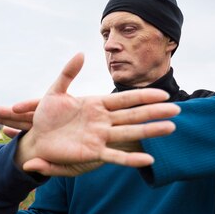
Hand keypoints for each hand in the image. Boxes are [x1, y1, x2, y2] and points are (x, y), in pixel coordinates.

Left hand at [14, 53, 179, 175]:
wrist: (37, 138)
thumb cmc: (46, 115)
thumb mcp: (55, 92)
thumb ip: (68, 73)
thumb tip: (81, 53)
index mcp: (96, 105)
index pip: (124, 99)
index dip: (143, 96)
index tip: (163, 94)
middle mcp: (103, 121)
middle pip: (133, 115)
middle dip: (155, 112)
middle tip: (177, 109)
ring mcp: (100, 137)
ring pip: (130, 133)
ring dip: (150, 131)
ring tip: (171, 129)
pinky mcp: (93, 153)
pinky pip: (116, 156)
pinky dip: (132, 159)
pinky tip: (149, 160)